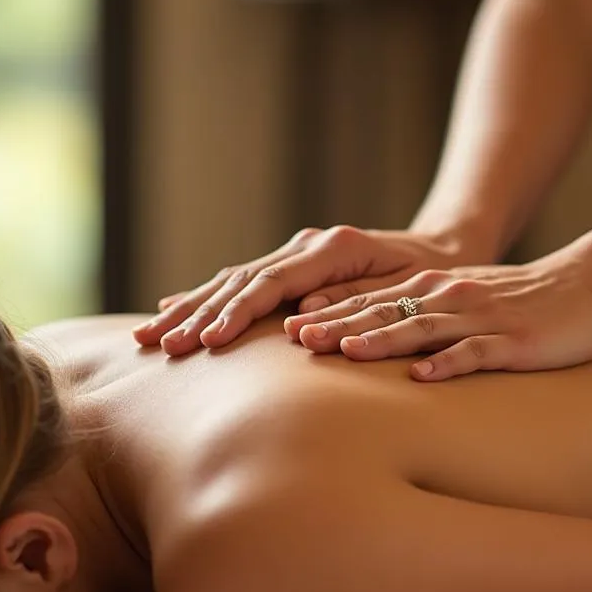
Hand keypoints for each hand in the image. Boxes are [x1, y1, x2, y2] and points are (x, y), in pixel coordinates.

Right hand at [133, 226, 472, 355]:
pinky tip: (176, 306)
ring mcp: (299, 252)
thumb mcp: (404, 290)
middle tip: (160, 346)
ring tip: (151, 334)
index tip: (206, 342)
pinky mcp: (295, 264)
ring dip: (193, 307)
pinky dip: (209, 295)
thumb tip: (300, 319)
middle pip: (242, 280)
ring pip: (235, 278)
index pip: (271, 284)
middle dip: (199, 315)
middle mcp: (309, 245)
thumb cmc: (428, 278)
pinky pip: (245, 280)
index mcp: (333, 249)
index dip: (236, 314)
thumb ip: (354, 301)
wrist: (441, 251)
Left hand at [284, 244, 591, 380]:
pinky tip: (423, 376)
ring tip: (346, 351)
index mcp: (434, 288)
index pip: (371, 300)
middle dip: (339, 325)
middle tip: (296, 340)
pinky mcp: (513, 341)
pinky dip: (448, 362)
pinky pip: (476, 352)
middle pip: (385, 311)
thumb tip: (369, 334)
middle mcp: (450, 297)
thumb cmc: (519, 300)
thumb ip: (420, 311)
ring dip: (382, 339)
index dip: (329, 312)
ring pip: (422, 327)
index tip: (286, 328)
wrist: (585, 284)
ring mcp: (481, 317)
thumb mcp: (463, 298)